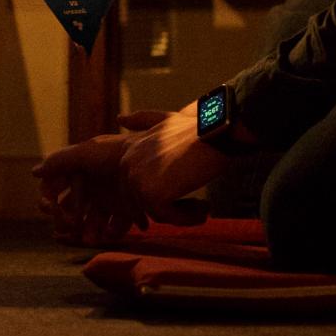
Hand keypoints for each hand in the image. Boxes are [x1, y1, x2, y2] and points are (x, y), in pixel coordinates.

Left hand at [33, 107, 225, 244]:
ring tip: (202, 208)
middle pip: (144, 205)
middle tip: (197, 209)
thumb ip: (141, 121)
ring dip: (181, 215)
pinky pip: (167, 218)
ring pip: (156, 213)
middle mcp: (127, 167)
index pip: (135, 192)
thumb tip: (120, 117)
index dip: (161, 202)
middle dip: (170, 210)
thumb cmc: (196, 130)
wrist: (215, 133)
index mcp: (128, 154)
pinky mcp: (151, 195)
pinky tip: (204, 209)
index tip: (185, 205)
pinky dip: (187, 217)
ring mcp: (137, 181)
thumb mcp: (164, 121)